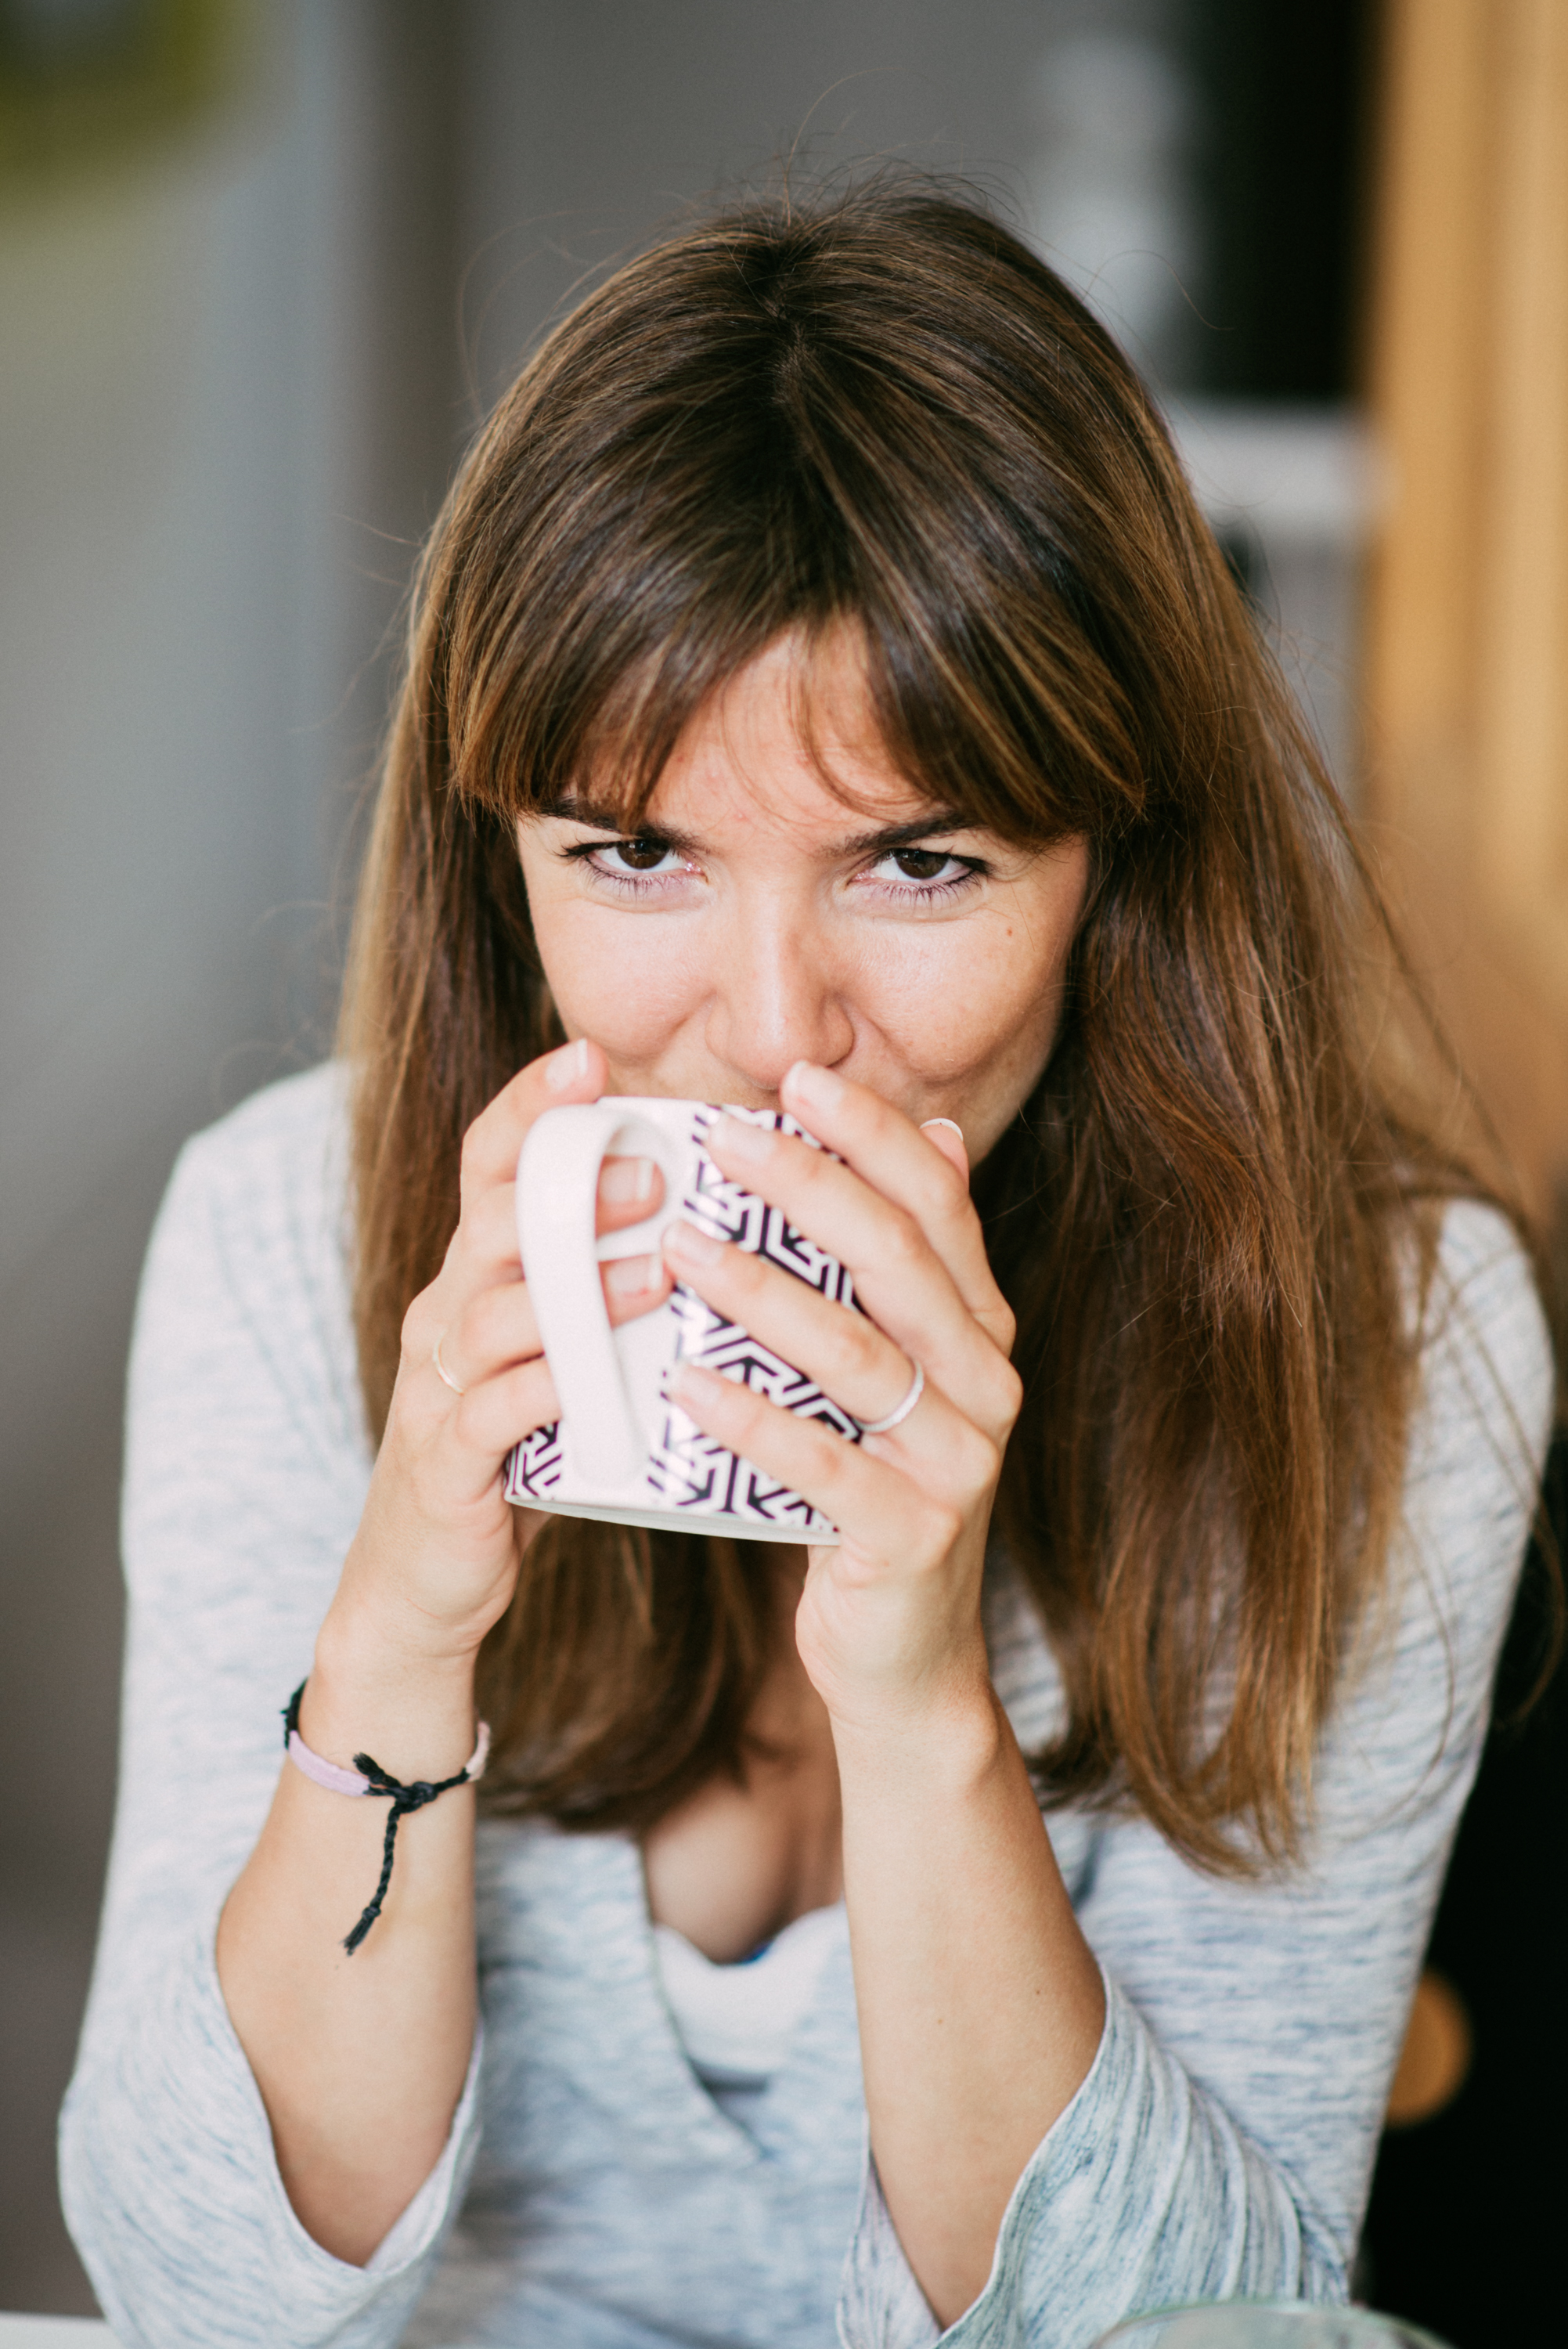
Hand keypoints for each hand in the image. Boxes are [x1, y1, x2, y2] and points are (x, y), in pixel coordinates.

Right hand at [327, 1038, 672, 1673]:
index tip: (590, 1057)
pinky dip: (547, 1391)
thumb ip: (608, 1290)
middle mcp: (445, 1312)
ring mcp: (438, 1386)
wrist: (427, 1581)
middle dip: (569, 1186)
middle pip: (491, 1220)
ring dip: (578, 1289)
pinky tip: (599, 1383)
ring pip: (495, 1313)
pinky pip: (492, 1412)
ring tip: (658, 1271)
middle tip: (653, 1166)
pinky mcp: (446, 1461)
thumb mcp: (559, 1354)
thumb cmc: (519, 1454)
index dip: (530, 1104)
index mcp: (475, 1273)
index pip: (490, 1163)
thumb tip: (714, 1219)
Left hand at [659, 1060, 1021, 1738]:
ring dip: (764, 1294)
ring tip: (678, 1249)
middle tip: (720, 1141)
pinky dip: (752, 1419)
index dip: (873, 1136)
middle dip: (810, 1190)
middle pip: (900, 1263)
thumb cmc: (872, 1488)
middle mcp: (986, 1382)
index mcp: (980, 1327)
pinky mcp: (914, 1535)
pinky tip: (682, 1381)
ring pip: (859, 1357)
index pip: (939, 1205)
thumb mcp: (899, 1373)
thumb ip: (907, 1269)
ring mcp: (958, 1462)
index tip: (796, 1078)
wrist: (904, 1655)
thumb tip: (940, 1132)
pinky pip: (824, 1465)